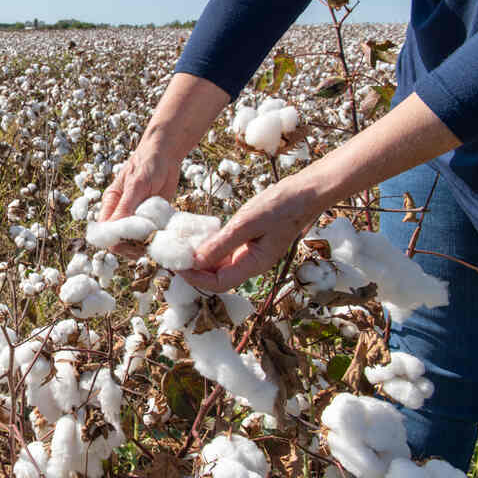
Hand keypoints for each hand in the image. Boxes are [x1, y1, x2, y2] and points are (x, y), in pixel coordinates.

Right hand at [98, 146, 180, 258]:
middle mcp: (122, 213)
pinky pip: (153, 234)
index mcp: (111, 205)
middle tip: (149, 241)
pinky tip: (165, 232)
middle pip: (120, 241)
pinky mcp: (152, 218)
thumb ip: (125, 207)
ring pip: (137, 241)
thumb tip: (114, 230)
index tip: (132, 242)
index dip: (116, 241)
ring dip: (148, 242)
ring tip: (159, 235)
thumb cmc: (147, 164)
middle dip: (133, 245)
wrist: (167, 155)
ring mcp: (138, 217)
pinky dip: (159, 237)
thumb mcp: (136, 185)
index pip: (105, 232)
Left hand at [180, 174, 323, 291]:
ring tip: (178, 248)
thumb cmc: (282, 206)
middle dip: (193, 271)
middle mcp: (251, 264)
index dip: (195, 278)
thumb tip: (195, 262)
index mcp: (254, 264)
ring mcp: (250, 254)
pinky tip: (195, 237)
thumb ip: (222, 243)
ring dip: (198, 259)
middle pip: (216, 278)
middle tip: (171, 256)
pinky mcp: (248, 242)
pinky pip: (224, 252)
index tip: (176, 265)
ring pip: (218, 265)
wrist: (306, 192)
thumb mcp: (248, 222)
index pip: (218, 284)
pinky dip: (208, 248)